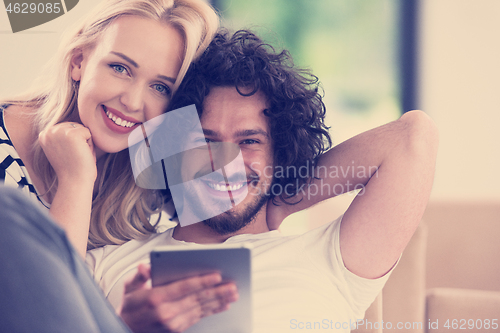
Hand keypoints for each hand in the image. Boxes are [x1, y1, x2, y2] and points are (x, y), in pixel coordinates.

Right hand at [38, 122, 96, 184]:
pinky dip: (90, 145)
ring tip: (78, 155)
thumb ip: (62, 136)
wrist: (74, 181)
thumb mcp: (61, 149)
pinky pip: (89, 133)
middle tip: (74, 156)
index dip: (73, 142)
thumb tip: (73, 123)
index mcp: (44, 135)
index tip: (67, 155)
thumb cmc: (72, 169)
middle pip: (75, 126)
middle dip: (80, 141)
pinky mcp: (72, 134)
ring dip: (85, 143)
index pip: (67, 128)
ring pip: (82, 129)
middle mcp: (48, 131)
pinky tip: (82, 154)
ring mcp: (59, 131)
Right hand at [120, 264, 238, 332]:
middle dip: (217, 292)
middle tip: (233, 285)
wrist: (125, 330)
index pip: (183, 287)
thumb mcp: (129, 288)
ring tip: (233, 294)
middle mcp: (166, 312)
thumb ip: (139, 276)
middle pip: (197, 299)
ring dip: (219, 301)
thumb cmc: (130, 305)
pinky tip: (223, 305)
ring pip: (201, 309)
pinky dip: (212, 310)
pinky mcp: (177, 330)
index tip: (217, 276)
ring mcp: (173, 323)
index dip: (202, 281)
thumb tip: (144, 266)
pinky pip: (198, 318)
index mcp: (155, 298)